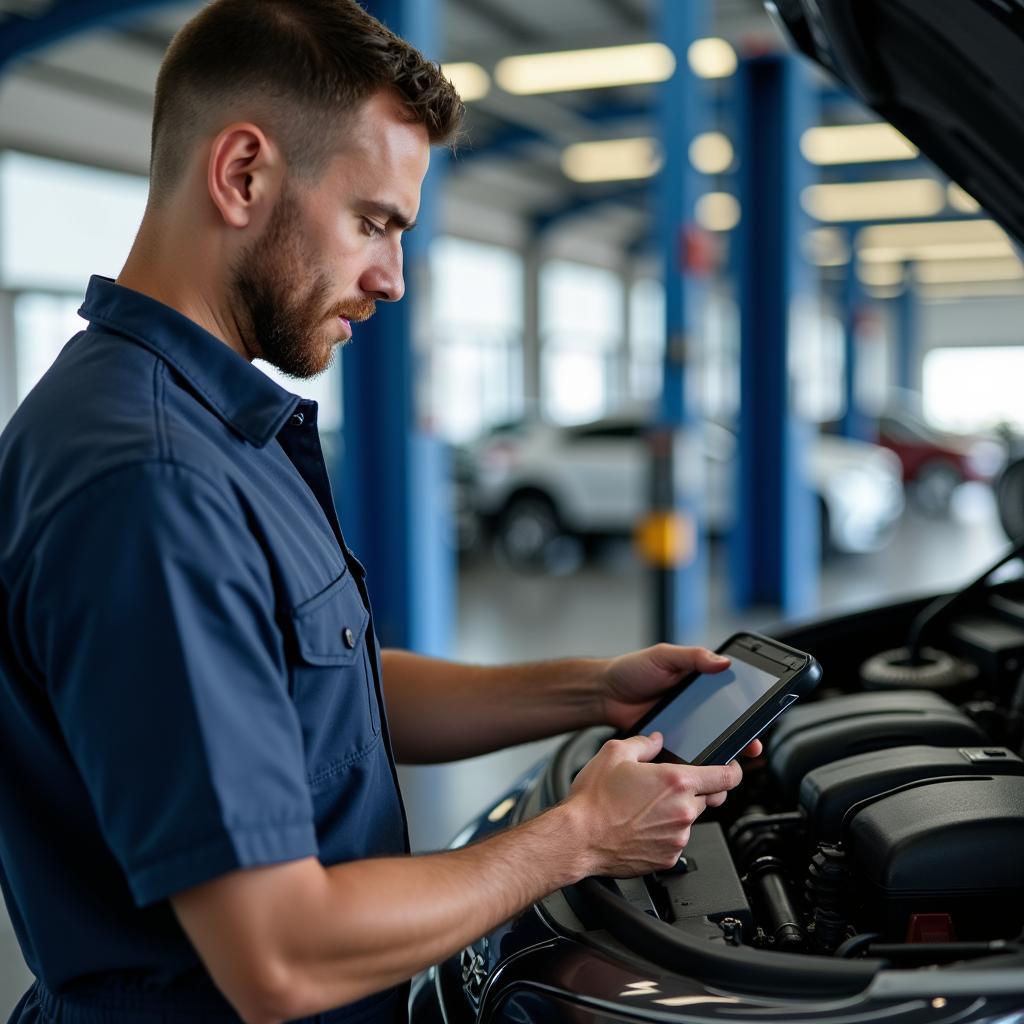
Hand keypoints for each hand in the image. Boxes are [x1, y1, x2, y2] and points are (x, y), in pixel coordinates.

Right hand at [565, 732, 743, 876]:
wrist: (578, 839)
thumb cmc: (593, 800)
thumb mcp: (615, 753)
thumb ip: (643, 743)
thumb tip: (656, 740)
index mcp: (676, 781)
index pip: (726, 777)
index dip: (734, 771)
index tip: (732, 769)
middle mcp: (683, 810)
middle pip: (707, 797)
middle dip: (692, 790)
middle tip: (664, 788)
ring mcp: (678, 837)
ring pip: (689, 819)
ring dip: (675, 812)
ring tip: (643, 809)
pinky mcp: (668, 857)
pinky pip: (675, 840)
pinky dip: (664, 833)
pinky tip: (640, 826)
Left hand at [600, 643, 762, 758]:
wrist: (603, 694)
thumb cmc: (631, 670)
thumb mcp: (664, 656)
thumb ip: (693, 657)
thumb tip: (724, 661)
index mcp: (699, 686)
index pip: (731, 700)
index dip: (747, 713)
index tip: (758, 722)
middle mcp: (695, 710)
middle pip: (725, 728)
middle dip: (740, 739)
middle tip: (749, 748)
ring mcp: (683, 729)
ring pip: (708, 746)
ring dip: (719, 755)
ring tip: (727, 764)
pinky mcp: (668, 745)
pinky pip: (685, 757)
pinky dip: (694, 764)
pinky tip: (698, 770)